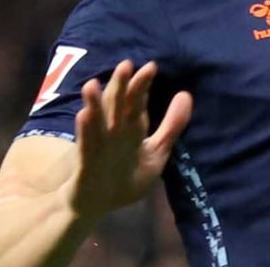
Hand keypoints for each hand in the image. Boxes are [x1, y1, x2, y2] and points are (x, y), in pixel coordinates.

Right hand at [67, 59, 192, 217]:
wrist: (98, 204)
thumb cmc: (126, 175)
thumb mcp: (157, 151)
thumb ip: (172, 125)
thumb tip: (186, 93)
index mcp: (130, 128)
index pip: (136, 102)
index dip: (142, 86)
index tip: (151, 67)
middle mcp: (114, 133)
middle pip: (117, 106)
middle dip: (120, 87)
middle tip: (125, 64)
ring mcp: (99, 147)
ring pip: (97, 122)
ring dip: (95, 104)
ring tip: (91, 83)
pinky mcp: (86, 165)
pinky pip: (86, 147)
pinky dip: (85, 132)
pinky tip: (83, 115)